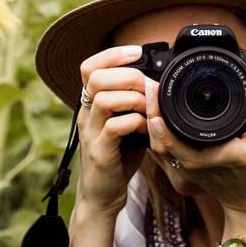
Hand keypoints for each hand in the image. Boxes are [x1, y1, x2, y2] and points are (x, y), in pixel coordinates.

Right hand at [75, 44, 146, 215]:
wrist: (102, 195)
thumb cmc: (118, 157)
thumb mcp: (126, 125)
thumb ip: (136, 105)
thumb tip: (159, 85)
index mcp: (91, 105)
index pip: (89, 67)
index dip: (112, 54)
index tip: (137, 51)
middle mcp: (86, 115)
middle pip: (96, 77)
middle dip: (128, 75)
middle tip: (149, 87)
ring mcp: (90, 133)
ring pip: (104, 99)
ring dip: (134, 99)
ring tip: (149, 109)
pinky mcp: (99, 152)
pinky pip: (114, 127)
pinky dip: (135, 122)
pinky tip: (146, 129)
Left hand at [144, 76, 245, 219]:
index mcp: (219, 156)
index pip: (181, 140)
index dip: (163, 119)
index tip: (157, 92)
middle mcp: (198, 165)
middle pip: (162, 141)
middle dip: (151, 112)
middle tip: (151, 86)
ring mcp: (189, 171)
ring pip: (160, 147)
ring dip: (151, 122)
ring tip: (151, 95)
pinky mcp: (186, 171)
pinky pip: (165, 152)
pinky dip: (158, 133)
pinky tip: (157, 114)